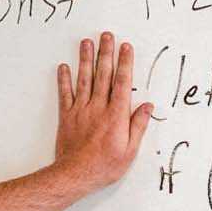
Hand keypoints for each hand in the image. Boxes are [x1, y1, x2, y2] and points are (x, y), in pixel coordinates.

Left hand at [54, 30, 153, 191]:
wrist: (75, 175)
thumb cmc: (104, 166)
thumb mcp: (129, 151)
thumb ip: (138, 126)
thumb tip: (147, 107)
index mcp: (116, 115)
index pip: (123, 83)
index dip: (125, 63)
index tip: (126, 47)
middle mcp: (99, 108)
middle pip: (104, 75)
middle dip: (106, 53)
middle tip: (107, 35)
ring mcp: (81, 110)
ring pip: (84, 79)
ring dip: (86, 59)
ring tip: (87, 42)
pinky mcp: (67, 116)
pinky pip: (65, 94)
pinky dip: (64, 80)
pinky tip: (64, 66)